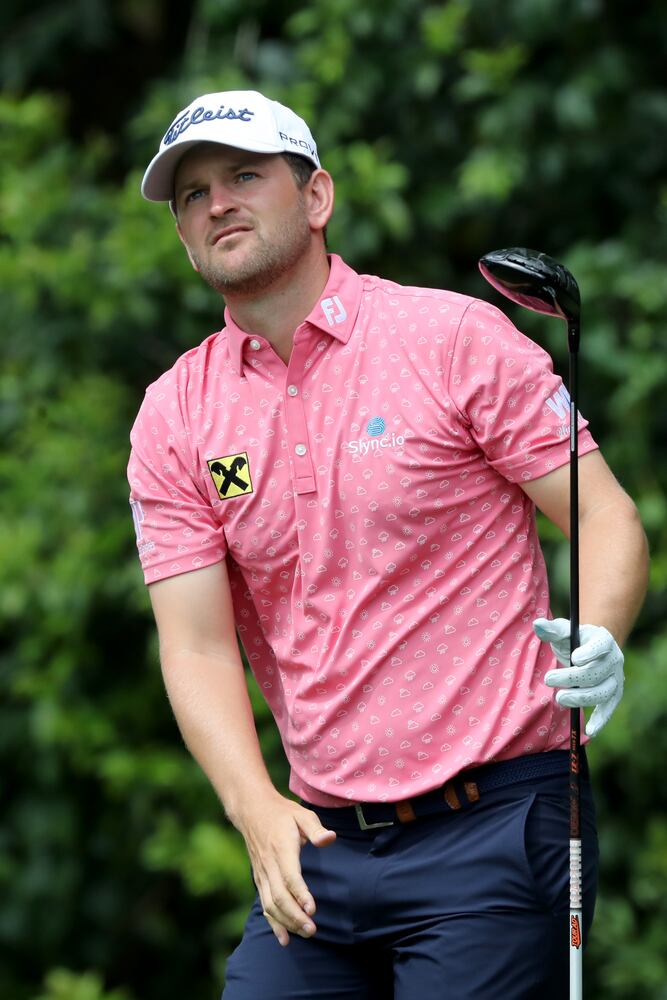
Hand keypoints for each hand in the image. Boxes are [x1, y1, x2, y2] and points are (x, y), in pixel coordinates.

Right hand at [236, 794, 335, 946]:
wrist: (252, 811)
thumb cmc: (282, 813)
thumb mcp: (302, 814)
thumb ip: (316, 828)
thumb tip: (330, 838)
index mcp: (281, 848)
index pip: (289, 876)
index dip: (300, 894)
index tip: (312, 909)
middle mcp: (269, 864)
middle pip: (279, 896)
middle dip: (295, 916)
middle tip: (313, 930)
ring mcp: (262, 873)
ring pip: (270, 904)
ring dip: (286, 922)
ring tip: (305, 934)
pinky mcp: (259, 879)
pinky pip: (264, 904)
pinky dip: (273, 923)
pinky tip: (284, 938)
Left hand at [533, 617, 624, 736]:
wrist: (589, 649)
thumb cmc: (574, 639)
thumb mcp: (563, 631)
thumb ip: (551, 629)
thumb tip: (537, 624)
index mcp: (603, 639)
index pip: (600, 646)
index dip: (590, 652)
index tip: (574, 658)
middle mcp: (614, 659)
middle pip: (597, 672)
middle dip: (572, 678)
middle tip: (548, 679)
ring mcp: (616, 678)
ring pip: (603, 692)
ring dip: (581, 698)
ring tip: (559, 698)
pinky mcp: (613, 694)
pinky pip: (609, 709)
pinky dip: (601, 721)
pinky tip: (589, 731)